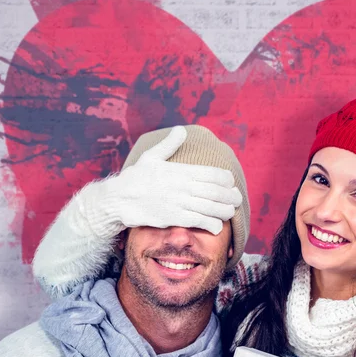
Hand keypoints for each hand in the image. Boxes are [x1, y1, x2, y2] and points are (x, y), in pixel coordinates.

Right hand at [78, 126, 242, 238]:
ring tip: (229, 212)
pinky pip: (198, 222)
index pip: (212, 174)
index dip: (226, 180)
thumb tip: (180, 130)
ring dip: (224, 211)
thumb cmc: (135, 177)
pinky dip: (211, 224)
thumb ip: (169, 145)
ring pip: (210, 208)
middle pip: (216, 192)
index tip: (230, 183)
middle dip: (230, 196)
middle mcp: (182, 186)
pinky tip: (217, 226)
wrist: (118, 199)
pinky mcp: (173, 218)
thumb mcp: (151, 156)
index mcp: (180, 170)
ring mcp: (179, 203)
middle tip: (237, 199)